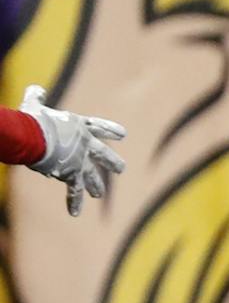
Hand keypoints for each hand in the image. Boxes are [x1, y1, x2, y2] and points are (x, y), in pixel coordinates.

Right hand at [22, 85, 126, 215]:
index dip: (110, 130)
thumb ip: (37, 96)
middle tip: (121, 169)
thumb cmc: (32, 119)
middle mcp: (84, 143)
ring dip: (95, 185)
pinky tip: (75, 214)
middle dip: (112, 162)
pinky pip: (73, 191)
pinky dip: (74, 202)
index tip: (122, 134)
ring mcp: (80, 159)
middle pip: (102, 154)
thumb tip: (35, 89)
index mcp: (78, 125)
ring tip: (99, 193)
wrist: (34, 135)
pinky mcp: (72, 173)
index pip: (99, 127)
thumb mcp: (34, 104)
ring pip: (91, 175)